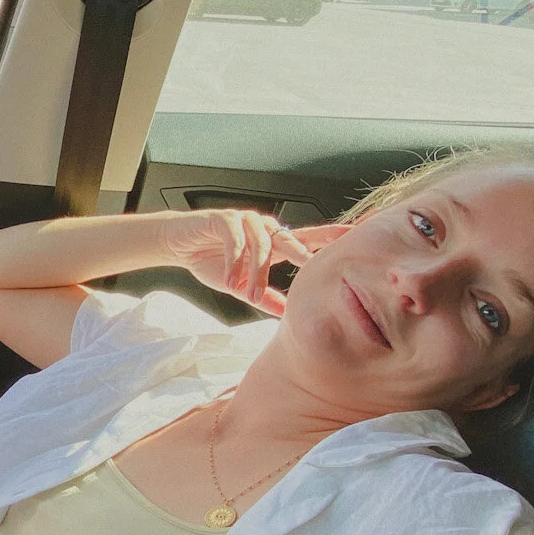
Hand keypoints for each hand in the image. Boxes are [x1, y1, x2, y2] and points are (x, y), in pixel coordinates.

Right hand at [161, 210, 343, 315]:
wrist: (178, 245)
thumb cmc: (211, 261)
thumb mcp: (241, 286)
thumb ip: (264, 298)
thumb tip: (287, 315)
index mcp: (274, 241)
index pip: (308, 238)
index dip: (331, 236)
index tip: (355, 236)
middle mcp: (264, 227)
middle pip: (290, 239)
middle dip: (302, 253)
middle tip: (314, 267)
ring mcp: (245, 220)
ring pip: (260, 245)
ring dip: (256, 271)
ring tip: (250, 293)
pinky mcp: (224, 219)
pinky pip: (235, 239)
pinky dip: (234, 261)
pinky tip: (230, 279)